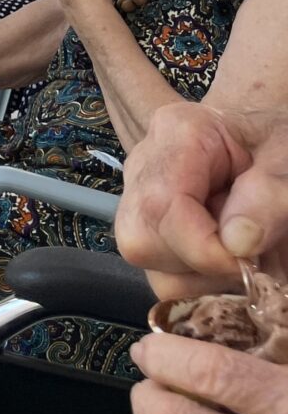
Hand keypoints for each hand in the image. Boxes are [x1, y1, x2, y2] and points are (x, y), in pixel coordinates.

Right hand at [118, 101, 287, 299]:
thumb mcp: (287, 157)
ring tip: (246, 255)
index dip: (204, 248)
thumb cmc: (278, 136)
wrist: (267, 132)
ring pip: (151, 267)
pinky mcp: (153, 226)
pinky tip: (233, 258)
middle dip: (199, 265)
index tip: (250, 262)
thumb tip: (237, 244)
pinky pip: (165, 274)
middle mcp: (146, 167)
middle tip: (249, 257)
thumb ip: (270, 194)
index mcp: (178, 135)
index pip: (160, 206)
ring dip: (206, 279)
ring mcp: (142, 198)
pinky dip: (205, 281)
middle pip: (141, 241)